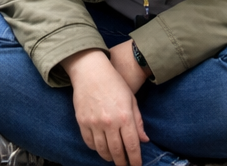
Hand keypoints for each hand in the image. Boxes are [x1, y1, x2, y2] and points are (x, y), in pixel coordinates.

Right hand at [61, 50, 148, 165]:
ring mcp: (94, 123)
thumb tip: (144, 140)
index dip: (135, 160)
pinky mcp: (82, 121)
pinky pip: (89, 142)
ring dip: (109, 157)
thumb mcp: (131, 99)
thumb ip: (138, 121)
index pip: (132, 146)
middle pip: (117, 151)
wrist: (90, 71)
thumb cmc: (114, 83)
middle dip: (122, 162)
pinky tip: (101, 148)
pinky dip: (96, 149)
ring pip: (102, 150)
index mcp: (125, 116)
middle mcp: (110, 122)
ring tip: (113, 158)